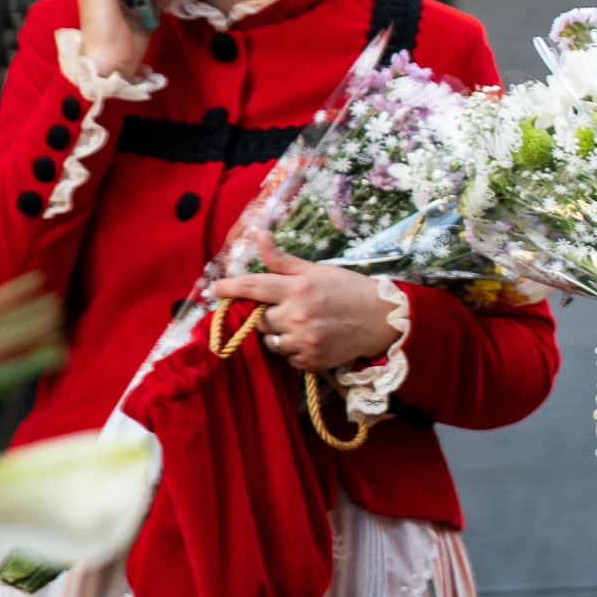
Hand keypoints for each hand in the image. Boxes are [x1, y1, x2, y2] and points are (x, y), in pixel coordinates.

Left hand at [207, 246, 398, 371]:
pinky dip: (292, 350)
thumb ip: (284, 261)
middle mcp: (297, 315)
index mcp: (297, 288)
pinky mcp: (310, 360)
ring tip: (301, 325)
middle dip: (265, 315)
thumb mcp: (318, 270)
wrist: (383, 320)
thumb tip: (258, 236)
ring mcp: (303, 341)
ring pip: (270, 341)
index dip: (228, 288)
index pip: (252, 287)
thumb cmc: (350, 290)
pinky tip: (311, 338)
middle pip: (258, 319)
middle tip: (284, 309)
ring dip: (278, 334)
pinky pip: (286, 358)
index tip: (214, 290)